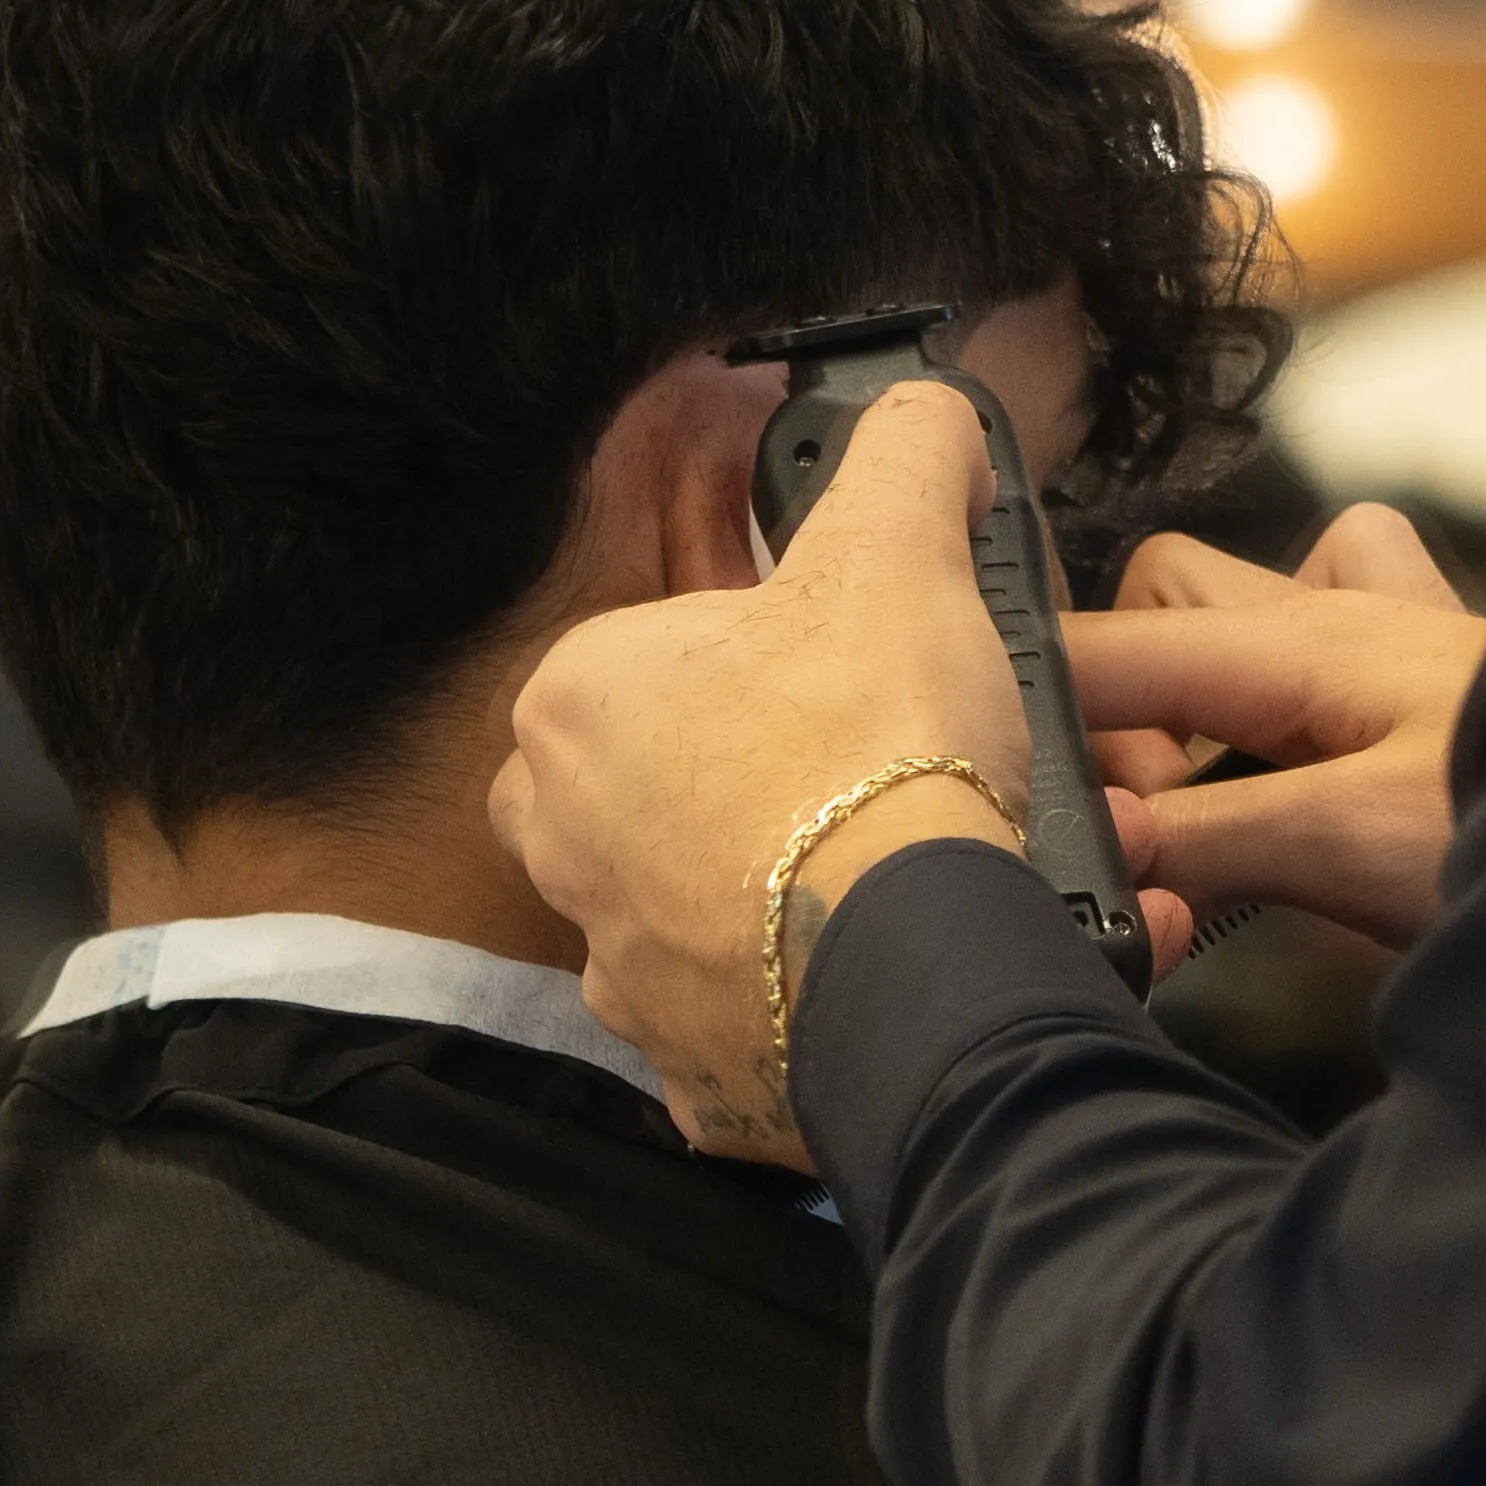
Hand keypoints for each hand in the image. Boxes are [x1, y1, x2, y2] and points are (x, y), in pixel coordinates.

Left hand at [492, 384, 1027, 1159]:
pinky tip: (884, 970)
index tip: (847, 678)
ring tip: (892, 877)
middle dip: (755, 782)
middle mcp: (562, 841)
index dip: (767, 658)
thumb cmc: (876, 753)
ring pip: (697, 906)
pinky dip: (808, 1002)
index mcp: (575, 702)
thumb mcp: (901, 554)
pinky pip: (743, 1023)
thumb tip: (923, 415)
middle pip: (659, 784)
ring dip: (780, 894)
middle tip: (865, 777)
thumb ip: (904, 459)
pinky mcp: (688, 1070)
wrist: (913, 963)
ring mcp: (619, 966)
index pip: (657, 653)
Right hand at [1067, 499, 1485, 957]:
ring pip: (1239, 608)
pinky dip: (1293, 677)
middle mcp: (1327, 615)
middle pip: (1156, 605)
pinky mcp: (1440, 679)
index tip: (1023, 808)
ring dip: (1198, 690)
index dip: (1036, 720)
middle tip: (1149, 827)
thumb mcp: (1346, 844)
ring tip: (1210, 807)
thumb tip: (1095, 838)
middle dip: (1117, 703)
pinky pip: (1336, 625)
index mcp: (1288, 644)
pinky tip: (1310, 749)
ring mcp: (1390, 635)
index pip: (1102, 648)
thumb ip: (1205, 837)